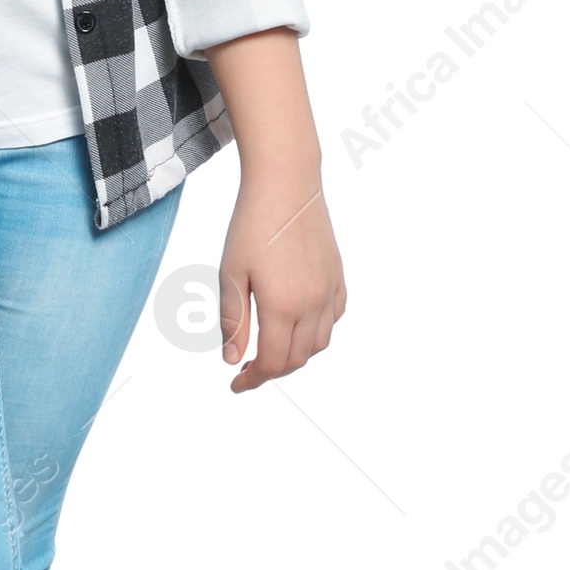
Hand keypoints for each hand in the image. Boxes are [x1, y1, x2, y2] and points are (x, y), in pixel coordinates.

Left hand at [217, 170, 345, 392]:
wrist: (286, 185)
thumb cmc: (252, 225)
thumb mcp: (231, 274)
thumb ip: (233, 321)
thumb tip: (232, 359)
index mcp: (283, 306)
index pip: (272, 362)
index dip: (253, 379)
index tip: (236, 384)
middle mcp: (313, 303)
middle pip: (297, 359)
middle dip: (272, 371)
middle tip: (247, 368)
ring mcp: (329, 290)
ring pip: (319, 343)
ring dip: (295, 354)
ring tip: (270, 347)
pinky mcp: (338, 277)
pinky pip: (334, 318)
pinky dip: (317, 331)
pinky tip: (297, 323)